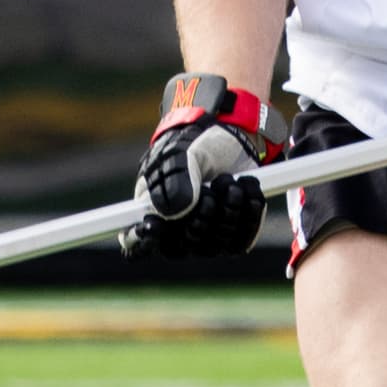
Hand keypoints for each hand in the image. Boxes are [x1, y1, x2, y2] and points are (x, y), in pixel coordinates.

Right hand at [119, 75, 275, 257]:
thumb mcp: (180, 154)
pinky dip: (248, 211)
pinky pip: (242, 240)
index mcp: (152, 212)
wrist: (231, 139)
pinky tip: (245, 187)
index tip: (155, 225)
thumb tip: (177, 212)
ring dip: (229, 208)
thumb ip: (175, 181)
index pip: (138, 244)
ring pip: (217, 244)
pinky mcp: (233, 236)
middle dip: (203, 213)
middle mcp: (176, 232)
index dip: (144, 240)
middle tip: (211, 187)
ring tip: (229, 181)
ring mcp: (205, 237)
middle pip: (185, 247)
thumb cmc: (194, 147)